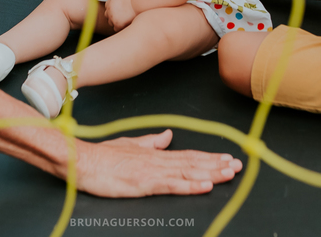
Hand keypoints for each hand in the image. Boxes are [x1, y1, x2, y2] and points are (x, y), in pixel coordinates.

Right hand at [75, 130, 241, 196]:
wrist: (82, 159)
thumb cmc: (102, 156)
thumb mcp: (129, 145)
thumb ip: (151, 142)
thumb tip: (168, 135)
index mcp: (155, 153)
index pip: (188, 155)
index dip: (209, 157)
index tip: (227, 158)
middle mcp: (157, 160)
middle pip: (193, 162)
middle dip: (217, 164)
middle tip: (239, 165)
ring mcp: (152, 171)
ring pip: (187, 171)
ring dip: (211, 173)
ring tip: (230, 173)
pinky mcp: (144, 183)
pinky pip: (172, 185)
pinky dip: (190, 185)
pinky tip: (205, 185)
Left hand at [104, 0, 136, 31]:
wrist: (139, 5)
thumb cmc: (135, 1)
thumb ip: (117, 2)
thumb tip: (118, 6)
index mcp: (110, 2)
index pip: (107, 6)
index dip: (112, 8)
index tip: (117, 10)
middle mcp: (109, 9)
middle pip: (107, 14)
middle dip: (113, 15)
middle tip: (120, 16)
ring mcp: (112, 17)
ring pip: (110, 22)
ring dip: (115, 22)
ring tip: (124, 20)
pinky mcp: (117, 24)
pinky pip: (115, 28)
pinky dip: (119, 27)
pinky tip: (125, 24)